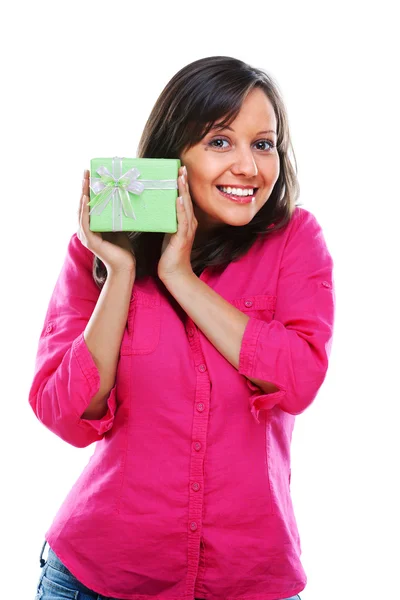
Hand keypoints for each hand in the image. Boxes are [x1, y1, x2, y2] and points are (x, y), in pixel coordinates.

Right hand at [77, 170, 135, 273]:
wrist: (125, 266)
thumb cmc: (123, 248)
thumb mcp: (119, 226)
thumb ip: (115, 214)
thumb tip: (123, 197)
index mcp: (92, 225)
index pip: (88, 203)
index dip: (88, 188)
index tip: (91, 173)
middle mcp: (85, 229)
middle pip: (83, 204)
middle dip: (84, 187)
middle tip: (86, 171)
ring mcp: (86, 235)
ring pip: (82, 211)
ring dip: (83, 194)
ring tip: (85, 180)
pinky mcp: (90, 240)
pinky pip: (85, 222)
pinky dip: (85, 210)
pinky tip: (86, 199)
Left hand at [157, 166, 197, 281]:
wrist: (175, 273)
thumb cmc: (170, 255)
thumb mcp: (167, 233)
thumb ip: (166, 221)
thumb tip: (156, 209)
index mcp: (186, 221)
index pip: (184, 199)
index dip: (182, 185)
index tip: (179, 171)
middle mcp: (189, 223)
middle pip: (186, 199)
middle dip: (184, 183)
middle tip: (181, 167)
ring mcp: (187, 230)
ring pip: (185, 206)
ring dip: (183, 191)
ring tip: (180, 177)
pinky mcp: (182, 237)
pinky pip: (182, 220)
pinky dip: (180, 208)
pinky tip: (178, 198)